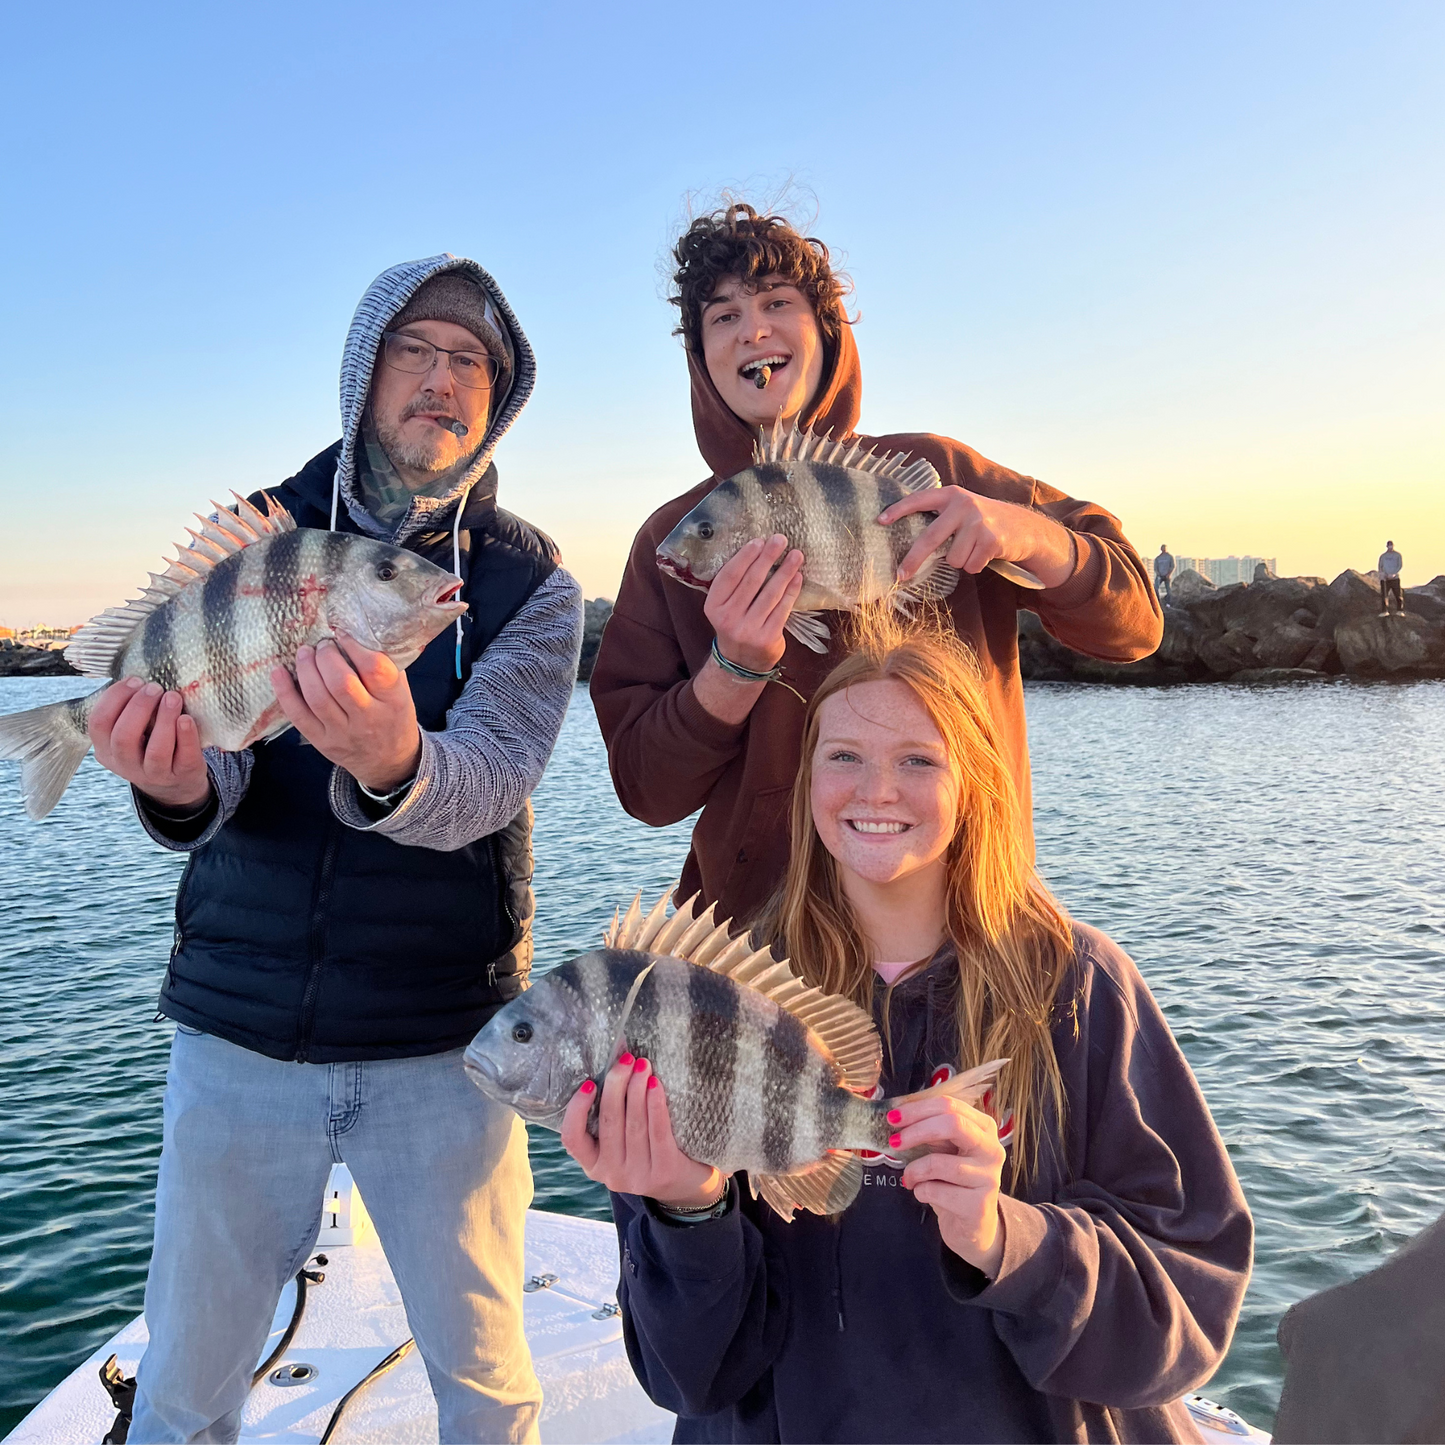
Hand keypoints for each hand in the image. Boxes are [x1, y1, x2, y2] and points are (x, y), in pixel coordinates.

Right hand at [88, 677, 210, 810]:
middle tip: (155, 688)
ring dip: (164, 720)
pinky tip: (187, 719)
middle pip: (123, 737)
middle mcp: (126, 764)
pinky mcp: (182, 775)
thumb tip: (139, 672)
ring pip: (155, 751)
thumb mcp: (131, 731)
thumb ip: (128, 710)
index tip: (135, 680)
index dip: (115, 698)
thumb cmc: (150, 743)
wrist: (176, 782)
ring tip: (173, 697)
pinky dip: (186, 737)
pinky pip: (184, 758)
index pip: (99, 723)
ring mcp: (154, 774)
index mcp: (106, 749)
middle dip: (138, 707)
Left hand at [270, 634, 420, 792]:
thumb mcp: (401, 693)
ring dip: (306, 669)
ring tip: (305, 652)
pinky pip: (298, 715)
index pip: (375, 669)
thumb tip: (356, 632)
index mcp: (393, 701)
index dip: (355, 646)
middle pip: (341, 683)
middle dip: (326, 656)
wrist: (389, 762)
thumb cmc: (393, 718)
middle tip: (323, 645)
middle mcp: (368, 718)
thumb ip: (384, 666)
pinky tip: (278, 672)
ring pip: (317, 697)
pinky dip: (284, 692)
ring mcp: (343, 732)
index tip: (343, 634)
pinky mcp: (322, 742)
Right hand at [560, 1053, 725, 1208]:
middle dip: (616, 1084)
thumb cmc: (650, 1151)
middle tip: (626, 1059)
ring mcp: (638, 1177)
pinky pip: (658, 1132)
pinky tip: (656, 1085)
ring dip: (637, 1089)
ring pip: (634, 1124)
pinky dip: (655, 1104)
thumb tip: (611, 1068)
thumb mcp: (622, 1144)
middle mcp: (611, 1174)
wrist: (687, 1185)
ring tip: (643, 1065)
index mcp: (594, 1164)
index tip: (589, 1083)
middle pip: (609, 1122)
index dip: (577, 1109)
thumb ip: (612, 1118)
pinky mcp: (664, 1173)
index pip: (572, 1138)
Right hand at [703, 534, 804, 674]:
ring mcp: (748, 629)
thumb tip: (759, 550)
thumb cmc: (735, 623)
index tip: (759, 541)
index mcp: (714, 606)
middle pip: (751, 581)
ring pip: (770, 593)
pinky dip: (791, 590)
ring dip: (785, 571)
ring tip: (796, 555)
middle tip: (780, 539)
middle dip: (768, 557)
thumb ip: (735, 585)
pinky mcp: (767, 637)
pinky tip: (798, 577)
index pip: (730, 575)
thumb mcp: (725, 606)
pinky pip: (783, 608)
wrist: (740, 661)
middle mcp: (728, 618)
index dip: (745, 556)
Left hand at [879, 488, 1075, 589]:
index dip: (898, 510)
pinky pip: (970, 565)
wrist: (1024, 528)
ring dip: (961, 560)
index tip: (879, 521)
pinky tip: (985, 553)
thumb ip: (939, 517)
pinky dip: (975, 565)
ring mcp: (978, 521)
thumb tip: (906, 541)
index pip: (919, 500)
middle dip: (913, 560)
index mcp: (951, 495)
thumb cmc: (983, 522)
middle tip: (900, 576)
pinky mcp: (991, 540)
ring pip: (953, 558)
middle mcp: (963, 505)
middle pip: (930, 539)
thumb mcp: (962, 510)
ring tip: (973, 548)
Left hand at [892, 1092, 1006, 1276]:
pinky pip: (935, 1191)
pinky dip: (920, 1191)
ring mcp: (989, 1178)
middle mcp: (992, 1149)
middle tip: (894, 1142)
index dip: (918, 1109)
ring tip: (909, 1178)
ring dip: (914, 1170)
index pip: (950, 1105)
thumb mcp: (946, 1150)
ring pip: (939, 1163)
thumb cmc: (954, 1181)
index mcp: (983, 1127)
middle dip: (917, 1131)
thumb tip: (897, 1116)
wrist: (973, 1226)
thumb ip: (931, 1131)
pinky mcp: (979, 1206)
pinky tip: (924, 1194)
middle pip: (953, 1124)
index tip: (893, 1117)